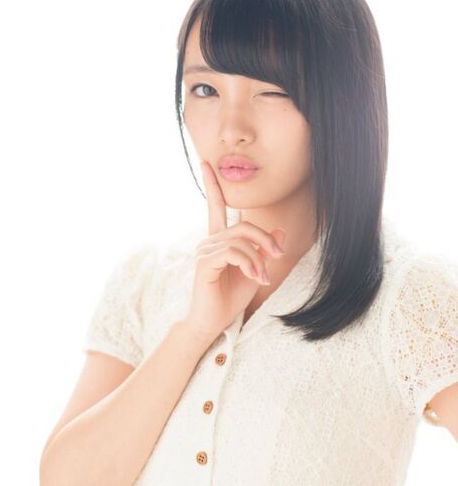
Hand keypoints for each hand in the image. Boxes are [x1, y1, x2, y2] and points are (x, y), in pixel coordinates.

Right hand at [181, 160, 285, 341]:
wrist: (214, 322)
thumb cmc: (231, 298)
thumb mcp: (256, 271)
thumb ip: (265, 251)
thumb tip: (279, 231)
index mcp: (218, 240)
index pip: (215, 207)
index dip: (212, 185)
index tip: (206, 163)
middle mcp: (209, 242)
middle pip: (244, 226)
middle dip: (266, 240)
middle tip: (278, 256)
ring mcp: (205, 251)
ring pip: (241, 240)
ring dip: (259, 259)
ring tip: (262, 276)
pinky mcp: (206, 263)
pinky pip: (234, 252)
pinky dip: (251, 264)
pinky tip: (255, 278)